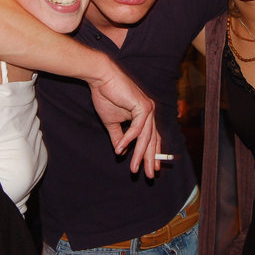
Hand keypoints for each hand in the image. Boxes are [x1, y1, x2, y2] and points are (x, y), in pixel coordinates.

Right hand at [88, 62, 160, 176]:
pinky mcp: (143, 106)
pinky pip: (138, 128)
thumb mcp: (112, 122)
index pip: (153, 138)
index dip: (153, 154)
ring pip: (146, 137)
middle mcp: (150, 112)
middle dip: (150, 159)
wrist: (101, 78)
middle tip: (150, 176)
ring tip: (134, 168)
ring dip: (139, 154)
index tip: (152, 169)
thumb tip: (122, 152)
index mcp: (145, 115)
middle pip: (153, 140)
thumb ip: (119, 137)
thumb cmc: (106, 96)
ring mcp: (148, 109)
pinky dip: (129, 139)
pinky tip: (121, 148)